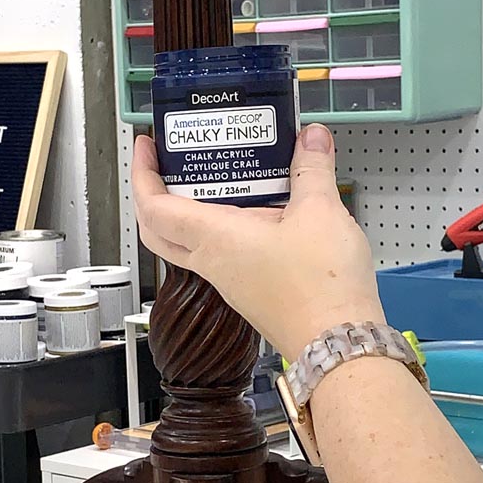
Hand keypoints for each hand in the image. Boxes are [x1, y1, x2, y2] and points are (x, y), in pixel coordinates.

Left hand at [133, 124, 385, 360]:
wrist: (340, 345)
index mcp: (215, 239)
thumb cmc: (322, 287)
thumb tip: (311, 137)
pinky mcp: (250, 290)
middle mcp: (213, 262)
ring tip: (219, 176)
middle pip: (159, 230)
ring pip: (190, 243)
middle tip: (169, 165)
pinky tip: (258, 210)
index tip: (147, 147)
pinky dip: (225, 227)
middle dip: (154, 194)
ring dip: (192, 209)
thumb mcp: (321, 211)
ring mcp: (230, 280)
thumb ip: (311, 169)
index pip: (153, 207)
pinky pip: (222, 254)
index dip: (142, 173)